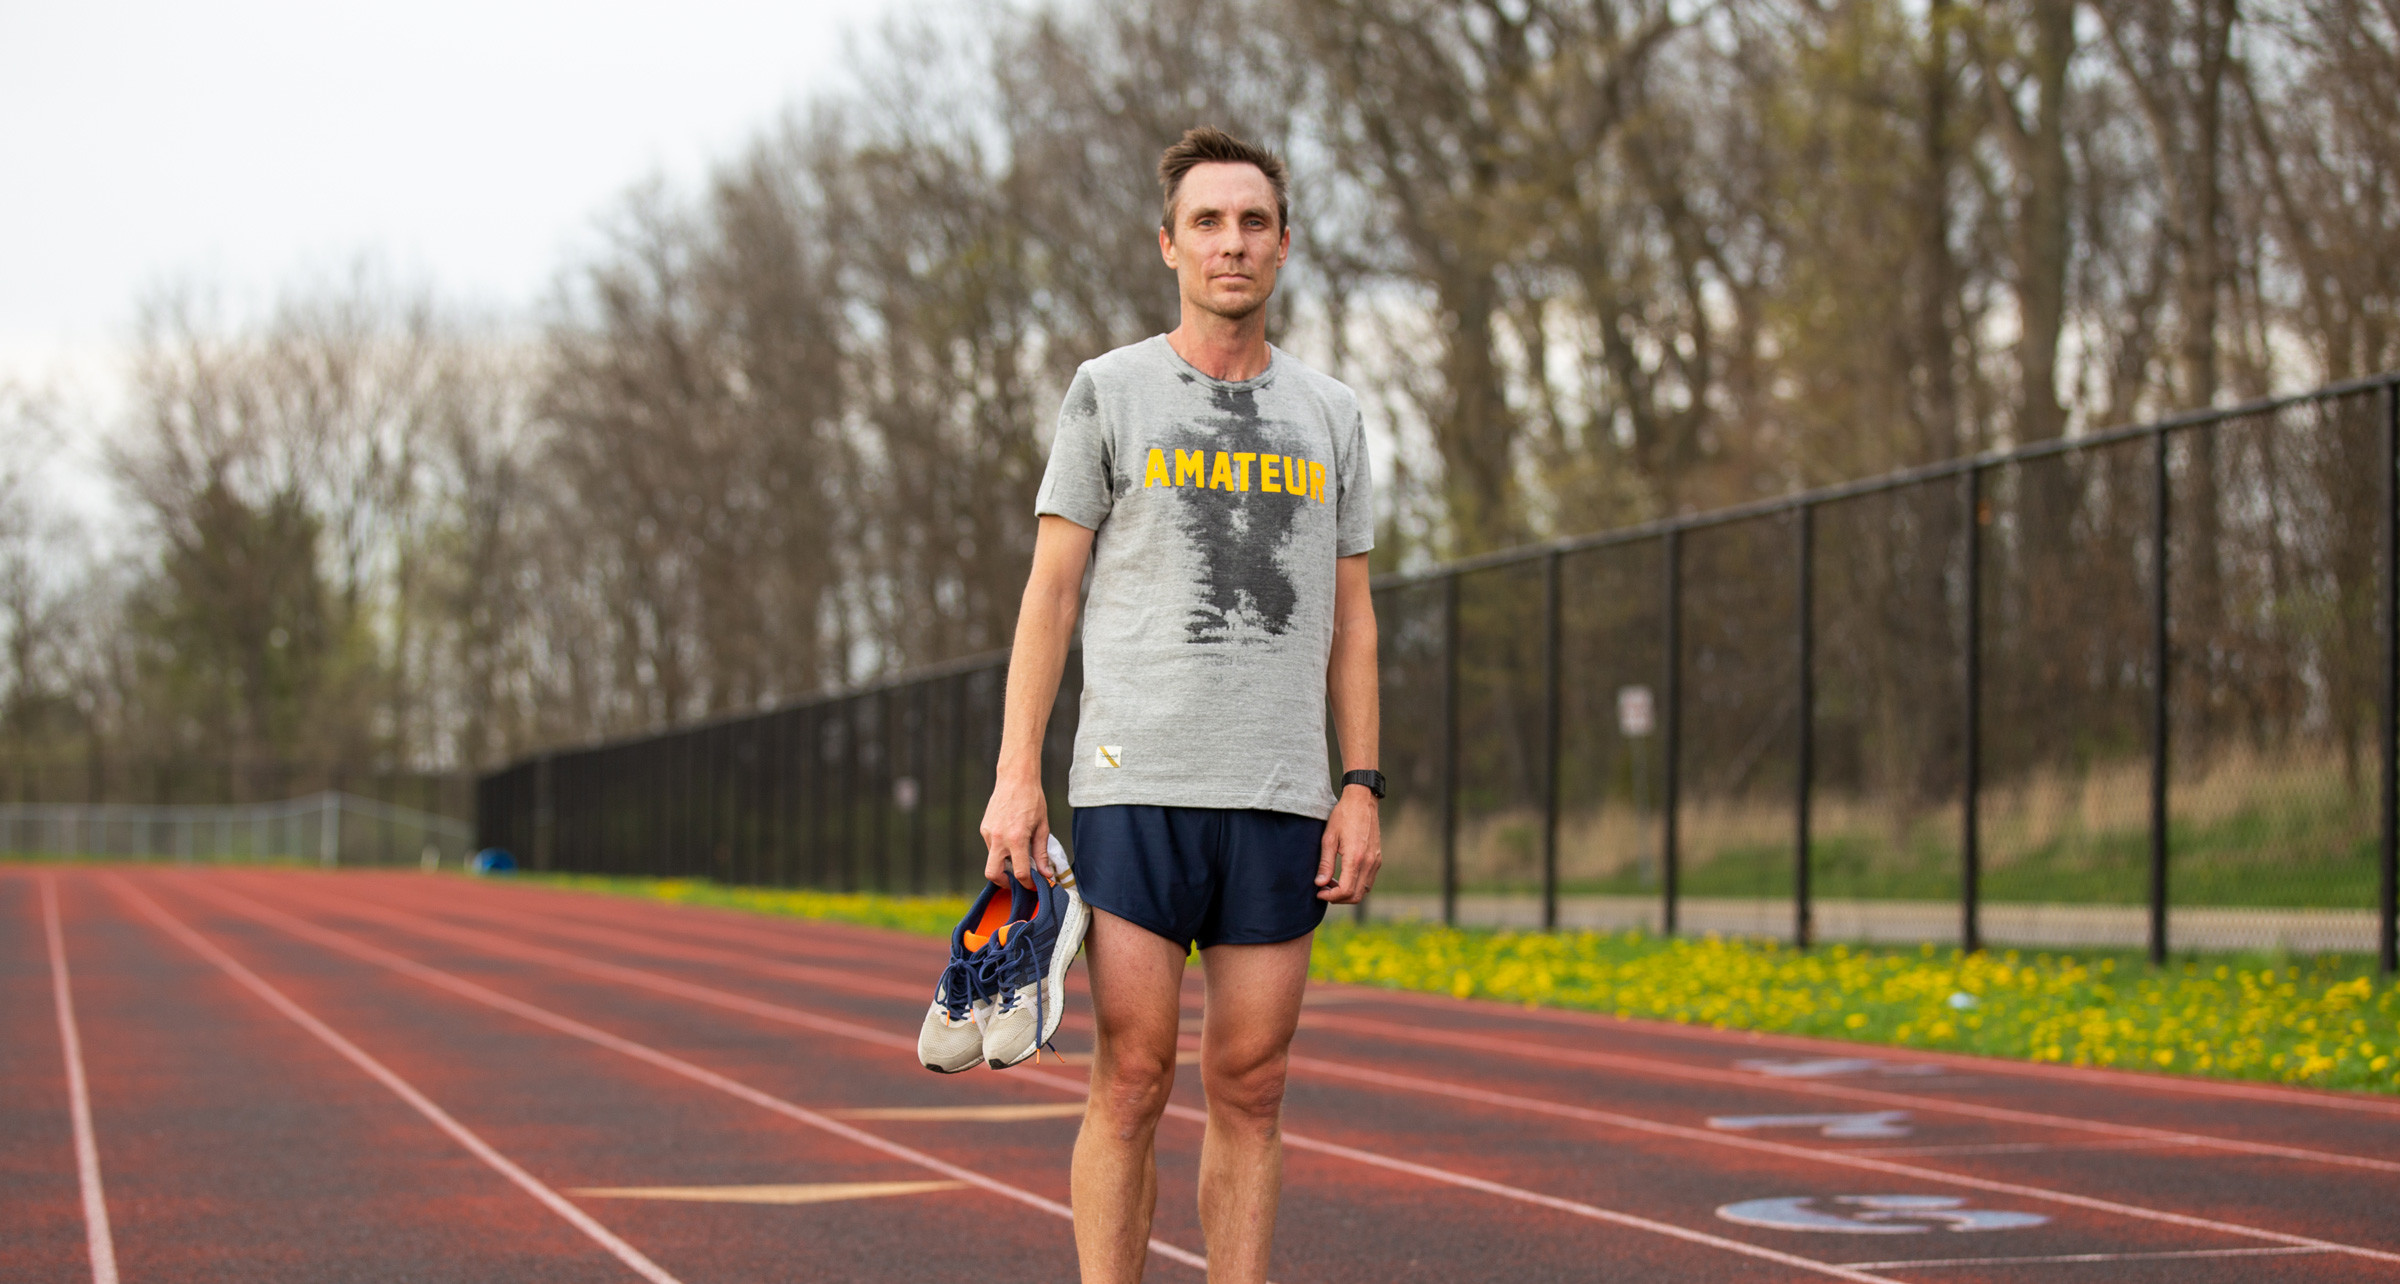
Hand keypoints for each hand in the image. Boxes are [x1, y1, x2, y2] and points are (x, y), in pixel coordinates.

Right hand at [979, 772, 1054, 887]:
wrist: (1016, 779)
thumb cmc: (1032, 800)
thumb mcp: (1042, 827)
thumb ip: (1042, 853)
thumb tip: (1046, 874)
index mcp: (1016, 839)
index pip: (1019, 873)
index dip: (1028, 884)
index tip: (1033, 884)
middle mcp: (999, 838)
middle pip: (993, 874)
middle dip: (1004, 883)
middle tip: (1017, 880)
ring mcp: (989, 833)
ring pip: (991, 861)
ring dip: (1003, 864)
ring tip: (1018, 856)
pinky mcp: (984, 828)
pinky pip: (990, 847)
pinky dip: (1000, 851)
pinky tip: (1011, 840)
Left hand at [1315, 784, 1381, 902]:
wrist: (1362, 801)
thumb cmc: (1343, 816)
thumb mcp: (1329, 838)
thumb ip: (1325, 863)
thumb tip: (1320, 883)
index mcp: (1356, 858)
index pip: (1346, 890)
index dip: (1331, 897)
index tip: (1319, 892)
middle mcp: (1369, 862)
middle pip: (1356, 896)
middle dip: (1338, 898)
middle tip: (1323, 890)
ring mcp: (1376, 861)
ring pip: (1364, 890)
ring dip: (1347, 892)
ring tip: (1331, 883)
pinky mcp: (1377, 859)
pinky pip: (1368, 880)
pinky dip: (1355, 885)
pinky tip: (1342, 875)